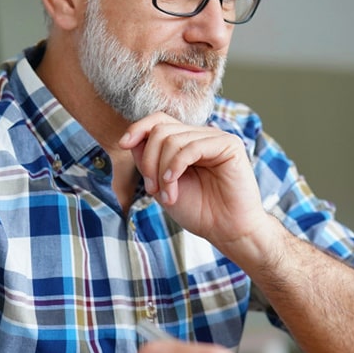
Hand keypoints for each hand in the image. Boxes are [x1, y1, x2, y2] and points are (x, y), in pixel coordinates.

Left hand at [118, 113, 273, 249]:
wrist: (227, 231)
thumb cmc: (199, 211)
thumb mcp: (162, 185)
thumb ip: (148, 161)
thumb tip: (132, 139)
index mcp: (186, 142)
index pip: (159, 120)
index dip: (138, 128)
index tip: (123, 145)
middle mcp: (201, 136)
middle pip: (161, 129)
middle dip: (149, 160)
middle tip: (153, 189)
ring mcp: (216, 138)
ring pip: (173, 139)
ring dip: (162, 170)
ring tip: (167, 196)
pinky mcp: (229, 145)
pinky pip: (192, 146)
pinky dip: (176, 166)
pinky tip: (173, 186)